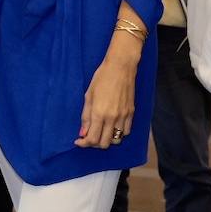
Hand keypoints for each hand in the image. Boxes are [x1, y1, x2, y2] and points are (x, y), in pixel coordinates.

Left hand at [76, 32, 140, 148]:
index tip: (79, 141)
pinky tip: (112, 126)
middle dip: (94, 143)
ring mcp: (123, 116)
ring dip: (107, 139)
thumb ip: (85, 116)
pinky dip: (118, 133)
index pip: (92, 139)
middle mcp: (112, 118)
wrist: (120, 67)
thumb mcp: (88, 96)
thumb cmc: (102, 78)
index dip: (84, 144)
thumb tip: (83, 132)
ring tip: (102, 131)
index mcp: (99, 113)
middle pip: (104, 144)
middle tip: (89, 136)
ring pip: (116, 140)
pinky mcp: (131, 113)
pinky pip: (126, 131)